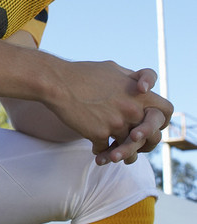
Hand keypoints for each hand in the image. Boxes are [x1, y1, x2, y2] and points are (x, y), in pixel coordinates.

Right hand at [45, 59, 170, 161]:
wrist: (57, 83)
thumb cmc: (83, 74)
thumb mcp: (113, 69)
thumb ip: (132, 79)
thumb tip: (143, 85)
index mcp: (139, 93)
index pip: (167, 110)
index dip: (163, 119)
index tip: (152, 123)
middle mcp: (132, 109)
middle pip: (152, 135)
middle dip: (145, 143)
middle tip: (134, 143)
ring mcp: (116, 122)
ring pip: (128, 147)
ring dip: (121, 152)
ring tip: (115, 154)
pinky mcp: (99, 134)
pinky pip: (106, 150)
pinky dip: (102, 153)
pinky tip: (96, 151)